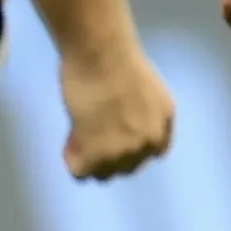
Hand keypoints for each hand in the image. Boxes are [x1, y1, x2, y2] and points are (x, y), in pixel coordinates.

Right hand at [58, 37, 174, 179]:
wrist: (100, 55)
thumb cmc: (119, 60)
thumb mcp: (150, 91)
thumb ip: (146, 115)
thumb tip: (127, 126)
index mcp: (162, 128)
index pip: (149, 154)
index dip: (129, 147)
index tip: (114, 137)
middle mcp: (146, 145)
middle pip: (126, 167)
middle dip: (110, 155)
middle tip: (92, 133)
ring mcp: (120, 154)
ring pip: (103, 174)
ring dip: (91, 160)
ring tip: (78, 136)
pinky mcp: (94, 157)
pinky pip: (81, 173)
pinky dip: (72, 160)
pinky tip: (68, 142)